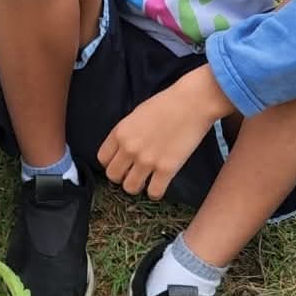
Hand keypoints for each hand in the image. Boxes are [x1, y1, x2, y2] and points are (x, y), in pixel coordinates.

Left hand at [97, 65, 233, 199]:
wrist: (193, 102)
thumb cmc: (167, 104)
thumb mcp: (137, 115)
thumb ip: (126, 133)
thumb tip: (122, 150)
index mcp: (120, 132)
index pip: (103, 159)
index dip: (112, 163)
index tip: (122, 163)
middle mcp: (129, 148)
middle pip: (113, 176)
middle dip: (122, 177)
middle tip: (134, 173)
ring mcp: (147, 160)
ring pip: (130, 188)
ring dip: (137, 186)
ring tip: (147, 180)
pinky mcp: (167, 169)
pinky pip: (154, 192)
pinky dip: (156, 192)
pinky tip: (160, 184)